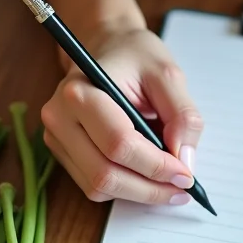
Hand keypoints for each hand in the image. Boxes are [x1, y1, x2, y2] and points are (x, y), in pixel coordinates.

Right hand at [40, 26, 204, 204]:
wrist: (108, 48)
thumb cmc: (135, 57)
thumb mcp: (168, 75)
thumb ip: (183, 115)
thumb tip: (184, 160)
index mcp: (80, 91)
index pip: (118, 144)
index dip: (156, 166)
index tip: (186, 175)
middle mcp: (60, 117)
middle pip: (105, 173)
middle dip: (149, 188)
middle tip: (182, 188)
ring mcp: (57, 138)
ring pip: (98, 187)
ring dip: (138, 193)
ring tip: (169, 185)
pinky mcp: (63, 152)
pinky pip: (94, 186)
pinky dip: (125, 189)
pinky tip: (147, 177)